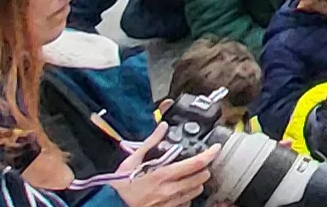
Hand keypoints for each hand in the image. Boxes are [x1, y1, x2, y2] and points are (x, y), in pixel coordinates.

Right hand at [102, 149, 220, 206]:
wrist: (110, 205)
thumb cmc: (119, 184)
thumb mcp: (132, 160)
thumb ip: (150, 143)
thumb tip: (162, 127)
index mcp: (162, 175)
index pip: (195, 164)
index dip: (210, 154)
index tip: (216, 148)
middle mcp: (169, 190)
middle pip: (201, 178)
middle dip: (203, 168)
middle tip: (199, 162)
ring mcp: (169, 203)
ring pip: (196, 191)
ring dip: (197, 182)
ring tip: (189, 175)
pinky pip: (186, 204)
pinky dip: (187, 196)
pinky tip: (180, 190)